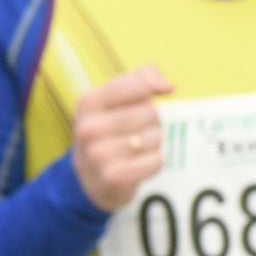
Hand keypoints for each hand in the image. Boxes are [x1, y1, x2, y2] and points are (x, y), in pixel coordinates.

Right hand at [71, 66, 176, 211]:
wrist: (88, 177)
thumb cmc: (108, 129)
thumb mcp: (114, 98)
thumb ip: (142, 78)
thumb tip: (167, 86)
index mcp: (88, 102)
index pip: (138, 84)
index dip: (150, 90)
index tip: (147, 97)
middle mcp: (89, 127)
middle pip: (151, 112)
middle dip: (149, 122)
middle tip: (131, 131)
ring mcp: (99, 154)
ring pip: (156, 137)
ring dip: (151, 143)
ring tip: (132, 149)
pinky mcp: (114, 177)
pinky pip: (156, 161)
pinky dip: (153, 163)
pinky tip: (136, 164)